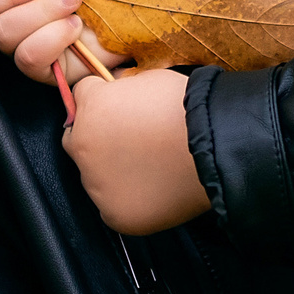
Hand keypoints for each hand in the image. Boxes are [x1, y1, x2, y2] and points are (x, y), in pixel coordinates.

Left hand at [63, 70, 210, 233]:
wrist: (216, 147)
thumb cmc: (189, 109)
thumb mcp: (147, 79)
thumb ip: (120, 89)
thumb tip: (115, 94)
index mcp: (91, 107)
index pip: (80, 98)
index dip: (102, 100)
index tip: (118, 108)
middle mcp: (84, 147)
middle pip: (77, 140)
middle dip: (96, 137)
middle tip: (130, 141)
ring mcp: (97, 184)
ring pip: (93, 177)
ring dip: (111, 171)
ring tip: (148, 167)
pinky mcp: (114, 214)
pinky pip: (112, 206)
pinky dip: (127, 199)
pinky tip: (152, 188)